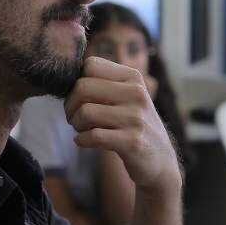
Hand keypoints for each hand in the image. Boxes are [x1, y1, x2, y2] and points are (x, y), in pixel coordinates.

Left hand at [65, 57, 181, 193]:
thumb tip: (66, 77)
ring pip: (86, 112)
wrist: (159, 159)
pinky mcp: (132, 142)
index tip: (78, 99)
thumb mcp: (127, 96)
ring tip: (81, 129)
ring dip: (76, 124)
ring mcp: (136, 118)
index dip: (76, 82)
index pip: (91, 65)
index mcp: (133, 77)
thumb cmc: (133, 125)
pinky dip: (81, 140)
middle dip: (70, 105)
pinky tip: (83, 141)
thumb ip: (103, 83)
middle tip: (73, 117)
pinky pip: (93, 136)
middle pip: (83, 87)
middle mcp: (136, 93)